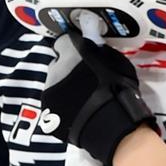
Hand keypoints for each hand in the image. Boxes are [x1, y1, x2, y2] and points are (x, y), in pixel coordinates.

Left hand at [42, 31, 155, 164]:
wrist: (109, 123)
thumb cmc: (117, 89)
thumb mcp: (116, 62)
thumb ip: (100, 52)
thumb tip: (93, 45)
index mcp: (70, 54)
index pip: (63, 42)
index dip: (72, 48)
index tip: (80, 53)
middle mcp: (54, 70)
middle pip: (58, 66)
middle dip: (69, 70)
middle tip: (87, 80)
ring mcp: (49, 93)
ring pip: (56, 86)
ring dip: (67, 89)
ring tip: (86, 100)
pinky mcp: (48, 114)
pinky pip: (55, 106)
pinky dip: (65, 108)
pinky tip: (80, 113)